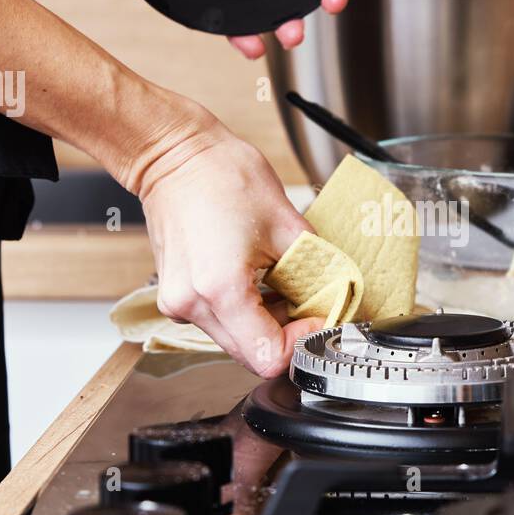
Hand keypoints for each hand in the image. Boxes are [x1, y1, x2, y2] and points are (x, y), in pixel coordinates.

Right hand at [139, 121, 322, 377]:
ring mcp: (179, 304)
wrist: (174, 157)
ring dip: (265, 323)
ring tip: (277, 282)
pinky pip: (219, 323)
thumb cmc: (223, 177)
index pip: (268, 357)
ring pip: (236, 342)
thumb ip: (318, 268)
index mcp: (221, 290)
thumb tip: (338, 296)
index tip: (316, 316)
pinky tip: (253, 279)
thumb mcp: (288, 223)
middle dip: (286, 333)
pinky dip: (243, 312)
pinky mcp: (175, 299)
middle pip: (252, 355)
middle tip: (304, 300)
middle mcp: (193, 305)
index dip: (300, 342)